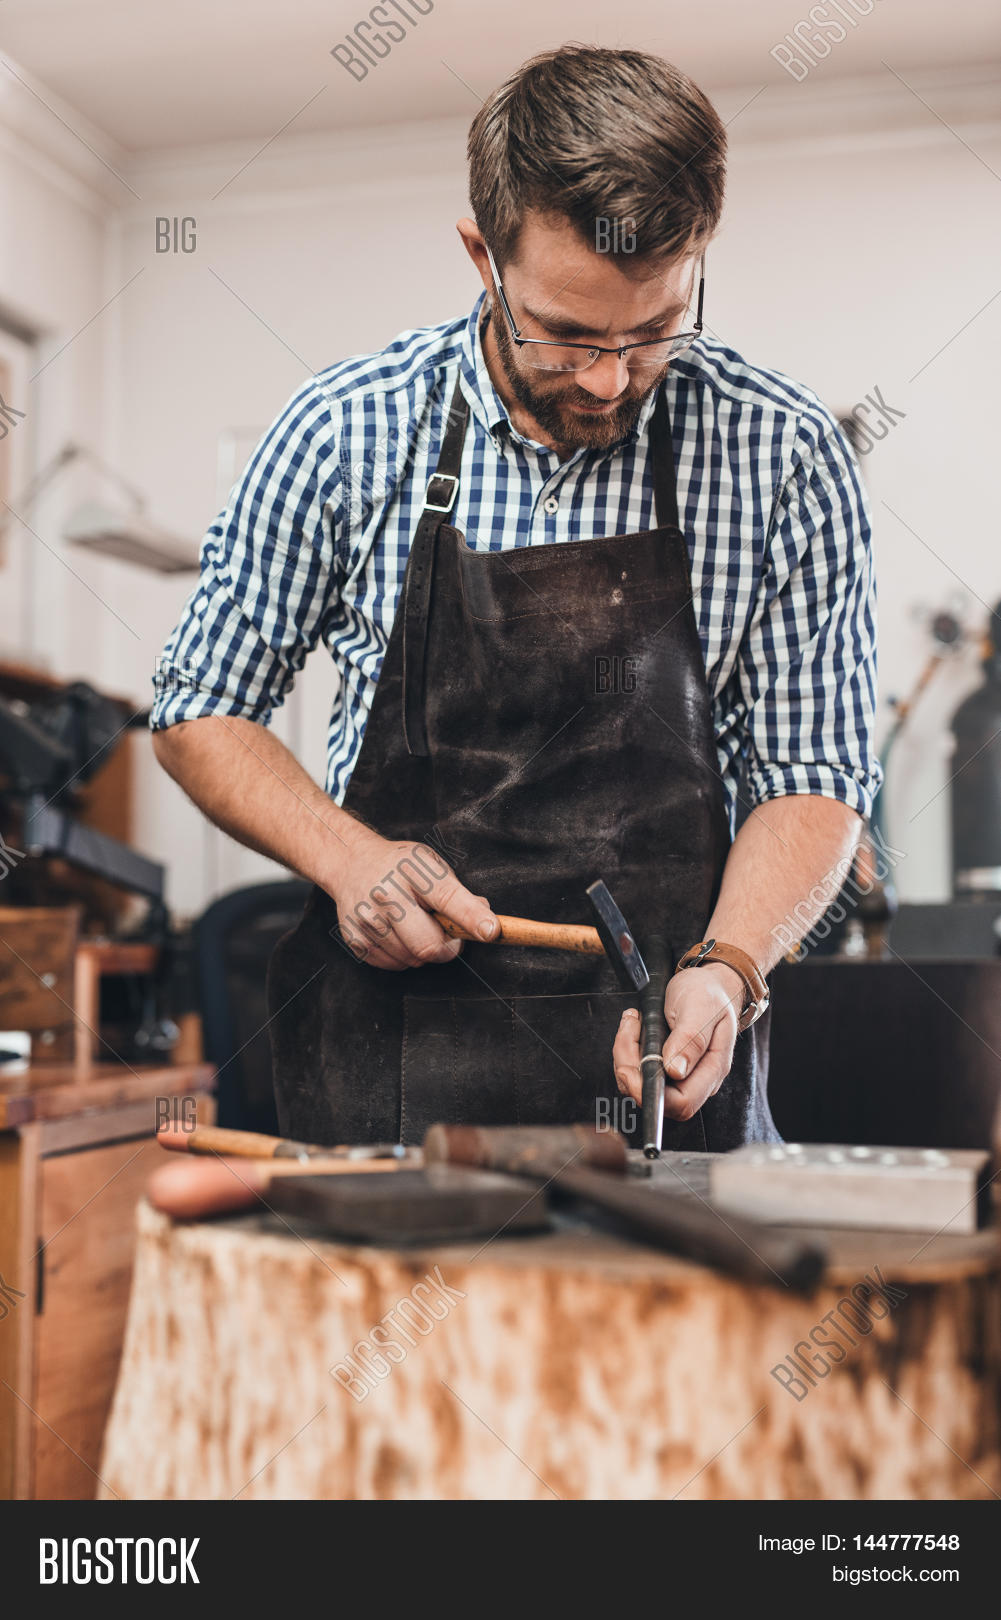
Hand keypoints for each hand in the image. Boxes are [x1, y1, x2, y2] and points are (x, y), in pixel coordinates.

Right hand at [327, 828, 497, 970]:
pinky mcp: (355, 939)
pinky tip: (397, 933)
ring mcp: (367, 920)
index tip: (491, 931)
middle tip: (449, 935)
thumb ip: (458, 893)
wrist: (351, 863)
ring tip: (415, 925)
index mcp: (411, 871)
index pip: (447, 898)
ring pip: (413, 959)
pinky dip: (403, 956)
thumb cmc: (398, 865)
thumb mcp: (430, 864)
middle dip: (448, 948)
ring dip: (423, 951)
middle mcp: (385, 896)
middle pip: (429, 945)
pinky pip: (393, 965)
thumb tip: (484, 922)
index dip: (472, 918)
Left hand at [611, 963, 743, 1120]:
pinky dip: (627, 1052)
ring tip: (632, 1023)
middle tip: (629, 1029)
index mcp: (712, 1068)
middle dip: (630, 1069)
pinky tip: (633, 1029)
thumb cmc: (708, 992)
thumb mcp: (701, 1006)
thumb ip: (690, 1039)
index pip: (682, 1102)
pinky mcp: (664, 1069)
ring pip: (642, 1086)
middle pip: (658, 1098)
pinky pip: (638, 1073)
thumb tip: (676, 1071)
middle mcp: (697, 1079)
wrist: (707, 984)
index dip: (652, 1092)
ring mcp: (680, 1076)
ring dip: (626, 1057)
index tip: (630, 1067)